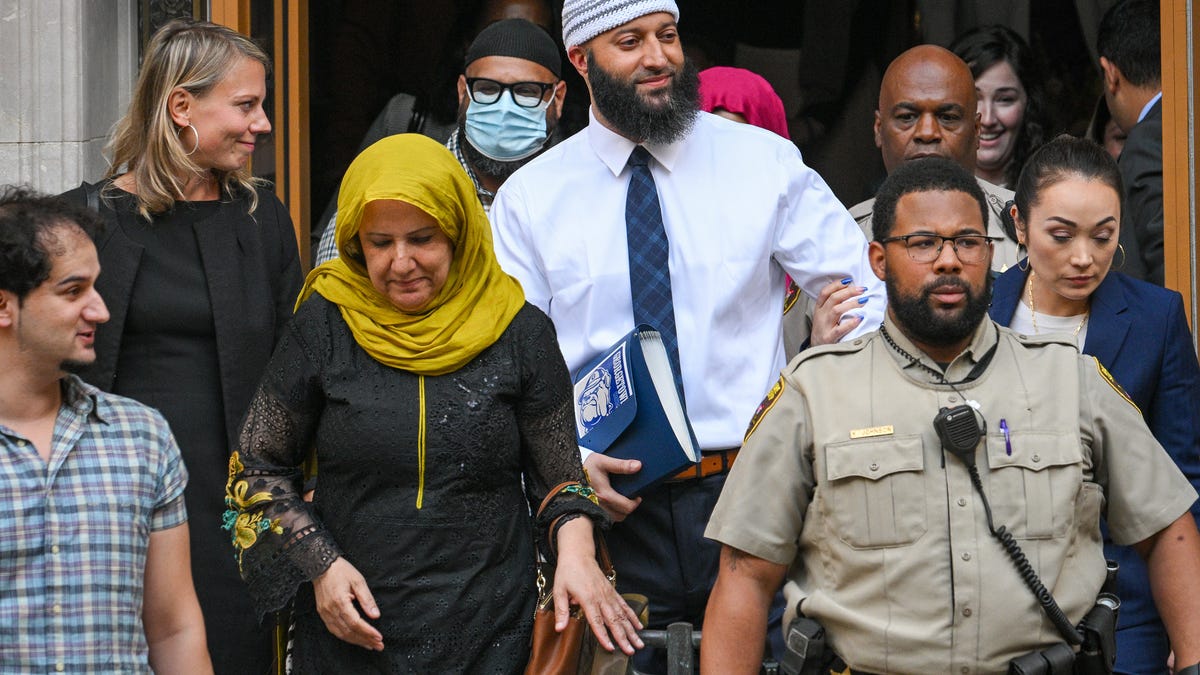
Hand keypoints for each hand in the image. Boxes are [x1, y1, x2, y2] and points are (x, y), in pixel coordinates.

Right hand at [313, 557, 383, 650]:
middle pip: (349, 631)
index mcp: (340, 602)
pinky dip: (346, 637)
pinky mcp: (323, 613)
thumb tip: (376, 615)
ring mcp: (325, 613)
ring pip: (341, 634)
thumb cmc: (341, 570)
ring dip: (356, 641)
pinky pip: (334, 630)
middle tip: (379, 645)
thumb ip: (367, 599)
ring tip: (370, 645)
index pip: (356, 623)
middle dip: (365, 640)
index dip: (368, 632)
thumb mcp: (358, 580)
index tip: (379, 637)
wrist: (321, 565)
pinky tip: (355, 639)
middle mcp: (330, 611)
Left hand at [554, 519, 643, 654]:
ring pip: (622, 615)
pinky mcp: (612, 591)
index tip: (610, 647)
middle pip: (614, 620)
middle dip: (623, 637)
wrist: (579, 554)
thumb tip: (560, 627)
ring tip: (638, 642)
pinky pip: (624, 606)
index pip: (596, 621)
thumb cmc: (568, 571)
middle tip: (631, 650)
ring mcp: (609, 594)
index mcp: (588, 598)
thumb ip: (561, 610)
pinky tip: (638, 626)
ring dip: (631, 630)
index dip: (603, 635)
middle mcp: (601, 597)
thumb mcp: (559, 590)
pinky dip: (632, 616)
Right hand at [583, 453, 642, 521]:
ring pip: (614, 518)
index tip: (637, 496)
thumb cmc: (584, 468)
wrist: (565, 474)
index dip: (635, 502)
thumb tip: (638, 466)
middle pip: (622, 515)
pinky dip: (610, 514)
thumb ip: (621, 464)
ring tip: (620, 502)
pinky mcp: (589, 512)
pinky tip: (610, 505)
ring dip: (620, 511)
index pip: (627, 506)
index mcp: (605, 494)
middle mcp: (600, 505)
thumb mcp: (602, 462)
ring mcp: (594, 510)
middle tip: (630, 498)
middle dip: (629, 507)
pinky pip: (605, 519)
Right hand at [810, 278, 865, 345]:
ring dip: (851, 304)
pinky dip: (850, 323)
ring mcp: (824, 326)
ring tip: (864, 300)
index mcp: (819, 308)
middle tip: (862, 289)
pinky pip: (840, 329)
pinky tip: (860, 318)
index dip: (836, 284)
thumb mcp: (824, 315)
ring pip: (836, 310)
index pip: (825, 292)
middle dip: (849, 292)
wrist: (816, 350)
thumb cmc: (824, 330)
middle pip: (833, 299)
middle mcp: (820, 315)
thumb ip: (833, 304)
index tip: (849, 280)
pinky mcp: (829, 338)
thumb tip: (851, 291)